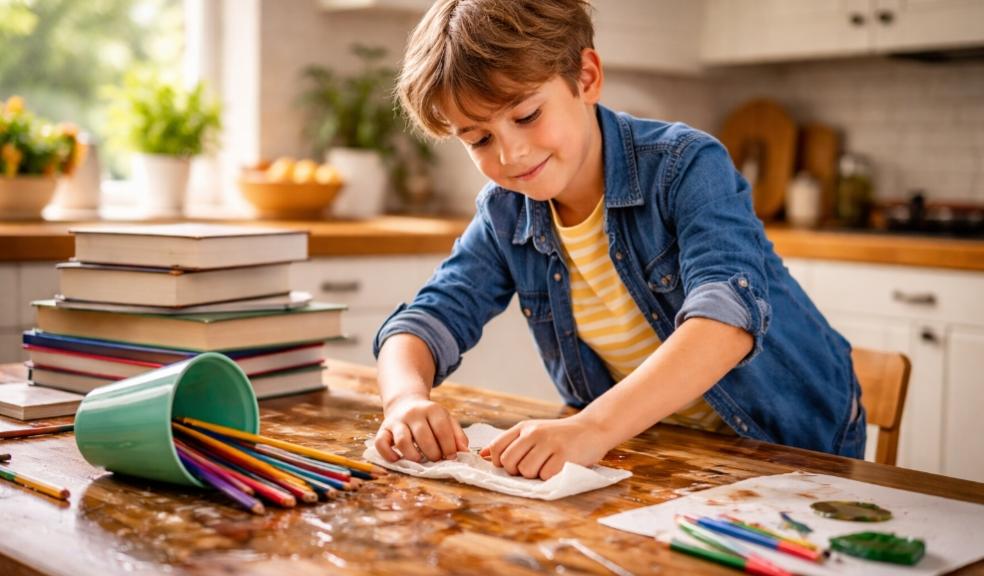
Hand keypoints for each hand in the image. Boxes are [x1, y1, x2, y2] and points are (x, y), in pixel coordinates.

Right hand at [374, 393, 468, 462]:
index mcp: (432, 409)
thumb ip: (457, 435)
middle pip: (423, 436)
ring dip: (413, 455)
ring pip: (402, 440)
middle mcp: (413, 413)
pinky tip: (397, 459)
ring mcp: (397, 421)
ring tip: (420, 460)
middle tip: (436, 460)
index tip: (451, 457)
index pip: (442, 429)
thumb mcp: (446, 420)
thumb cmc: (430, 418)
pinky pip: (381, 442)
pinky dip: (388, 454)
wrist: (405, 404)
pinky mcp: (384, 429)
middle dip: (433, 453)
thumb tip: (465, 452)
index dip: (449, 447)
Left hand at [479, 414, 612, 479]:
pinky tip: (558, 467)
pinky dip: (550, 477)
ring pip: (526, 471)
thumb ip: (509, 442)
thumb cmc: (559, 434)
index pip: (497, 448)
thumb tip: (484, 455)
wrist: (592, 429)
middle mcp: (534, 433)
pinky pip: (545, 476)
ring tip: (546, 465)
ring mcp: (549, 444)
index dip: (499, 462)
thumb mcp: (533, 431)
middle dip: (517, 471)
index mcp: (523, 427)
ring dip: (534, 475)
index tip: (511, 464)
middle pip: (509, 463)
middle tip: (531, 467)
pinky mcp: (563, 456)